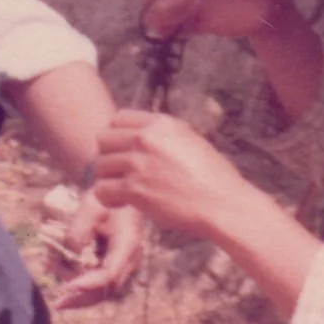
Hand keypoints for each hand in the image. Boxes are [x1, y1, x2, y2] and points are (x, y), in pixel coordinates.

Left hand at [50, 187, 144, 307]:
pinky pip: (96, 277)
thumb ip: (80, 229)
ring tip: (48, 264)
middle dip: (81, 298)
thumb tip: (72, 254)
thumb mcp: (92, 206)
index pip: (109, 274)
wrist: (119, 193)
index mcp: (127, 245)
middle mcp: (128, 260)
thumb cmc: (106, 197)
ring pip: (100, 287)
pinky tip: (55, 264)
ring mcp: (121, 263)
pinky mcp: (112, 262)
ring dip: (73, 283)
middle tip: (58, 304)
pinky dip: (76, 276)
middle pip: (106, 289)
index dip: (89, 284)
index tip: (68, 287)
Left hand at [92, 106, 258, 242]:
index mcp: (162, 124)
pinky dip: (108, 198)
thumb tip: (147, 134)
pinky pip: (102, 189)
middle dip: (109, 156)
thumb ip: (166, 136)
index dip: (118, 136)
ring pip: (100, 165)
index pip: (119, 118)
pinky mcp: (134, 189)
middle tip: (122, 172)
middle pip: (103, 139)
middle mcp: (146, 139)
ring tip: (124, 190)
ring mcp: (138, 163)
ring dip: (109, 179)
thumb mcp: (192, 142)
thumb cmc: (215, 178)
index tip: (125, 151)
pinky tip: (123, 203)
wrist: (223, 205)